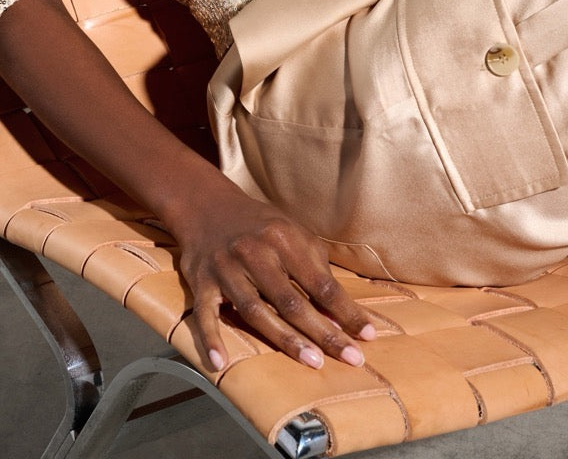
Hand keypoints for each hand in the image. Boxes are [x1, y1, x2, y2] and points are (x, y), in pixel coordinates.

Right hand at [171, 179, 376, 371]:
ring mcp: (225, 267)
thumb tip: (338, 315)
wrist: (206, 205)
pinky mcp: (200, 280)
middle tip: (350, 357)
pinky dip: (211, 337)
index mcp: (281, 238)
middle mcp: (253, 251)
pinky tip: (221, 362)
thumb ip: (315, 268)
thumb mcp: (292, 232)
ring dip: (283, 339)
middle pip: (290, 300)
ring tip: (312, 362)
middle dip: (322, 331)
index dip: (345, 309)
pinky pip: (204, 313)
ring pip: (254, 309)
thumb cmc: (259, 225)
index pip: (319, 281)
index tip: (367, 334)